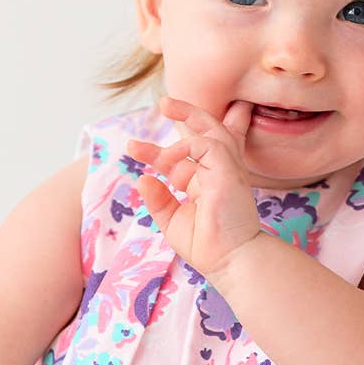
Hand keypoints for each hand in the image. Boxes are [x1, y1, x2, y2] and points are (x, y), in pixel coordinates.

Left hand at [127, 95, 261, 282]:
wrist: (229, 262)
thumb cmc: (208, 247)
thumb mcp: (173, 221)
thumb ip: (159, 200)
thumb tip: (142, 179)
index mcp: (207, 183)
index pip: (186, 157)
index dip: (159, 151)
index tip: (133, 147)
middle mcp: (219, 172)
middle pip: (208, 132)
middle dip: (187, 114)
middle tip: (163, 102)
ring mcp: (227, 170)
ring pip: (212, 130)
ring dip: (187, 116)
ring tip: (164, 105)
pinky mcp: (229, 172)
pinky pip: (208, 145)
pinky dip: (186, 147)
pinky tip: (168, 161)